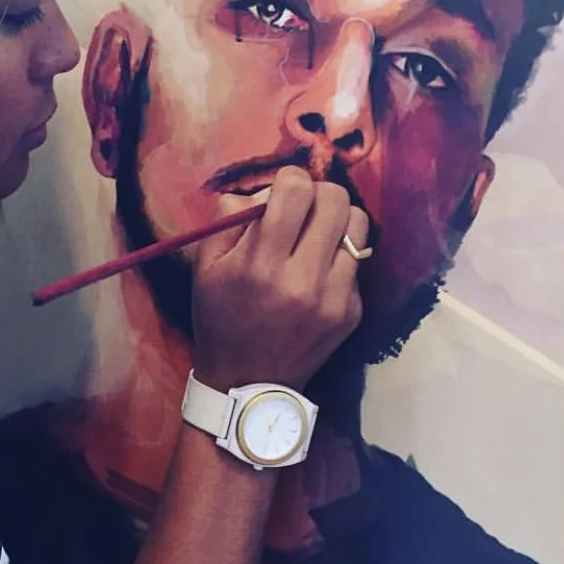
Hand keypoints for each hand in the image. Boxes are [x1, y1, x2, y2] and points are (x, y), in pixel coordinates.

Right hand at [190, 167, 367, 392]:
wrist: (247, 383)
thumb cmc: (220, 317)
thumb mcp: (205, 265)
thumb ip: (231, 216)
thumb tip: (271, 189)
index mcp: (260, 264)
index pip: (296, 190)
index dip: (290, 180)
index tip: (283, 192)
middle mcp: (302, 280)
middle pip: (335, 199)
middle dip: (317, 194)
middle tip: (302, 209)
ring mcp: (334, 298)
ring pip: (358, 224)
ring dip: (337, 220)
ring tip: (316, 235)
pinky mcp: (352, 312)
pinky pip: (357, 261)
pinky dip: (339, 258)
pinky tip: (318, 274)